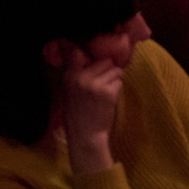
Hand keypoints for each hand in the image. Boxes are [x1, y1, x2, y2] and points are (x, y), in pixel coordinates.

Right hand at [57, 43, 126, 174]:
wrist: (85, 136)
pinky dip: (117, 90)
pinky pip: (119, 82)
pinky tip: (108, 100)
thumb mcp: (70, 91)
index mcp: (69, 76)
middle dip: (107, 71)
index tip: (93, 60)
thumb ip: (77, 73)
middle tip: (101, 85)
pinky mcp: (108, 92)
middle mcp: (81, 77)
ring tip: (104, 93)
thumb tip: (86, 53)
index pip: (78, 52)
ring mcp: (95, 84)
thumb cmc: (78, 114)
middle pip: (105, 61)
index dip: (91, 56)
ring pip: (115, 70)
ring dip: (114, 80)